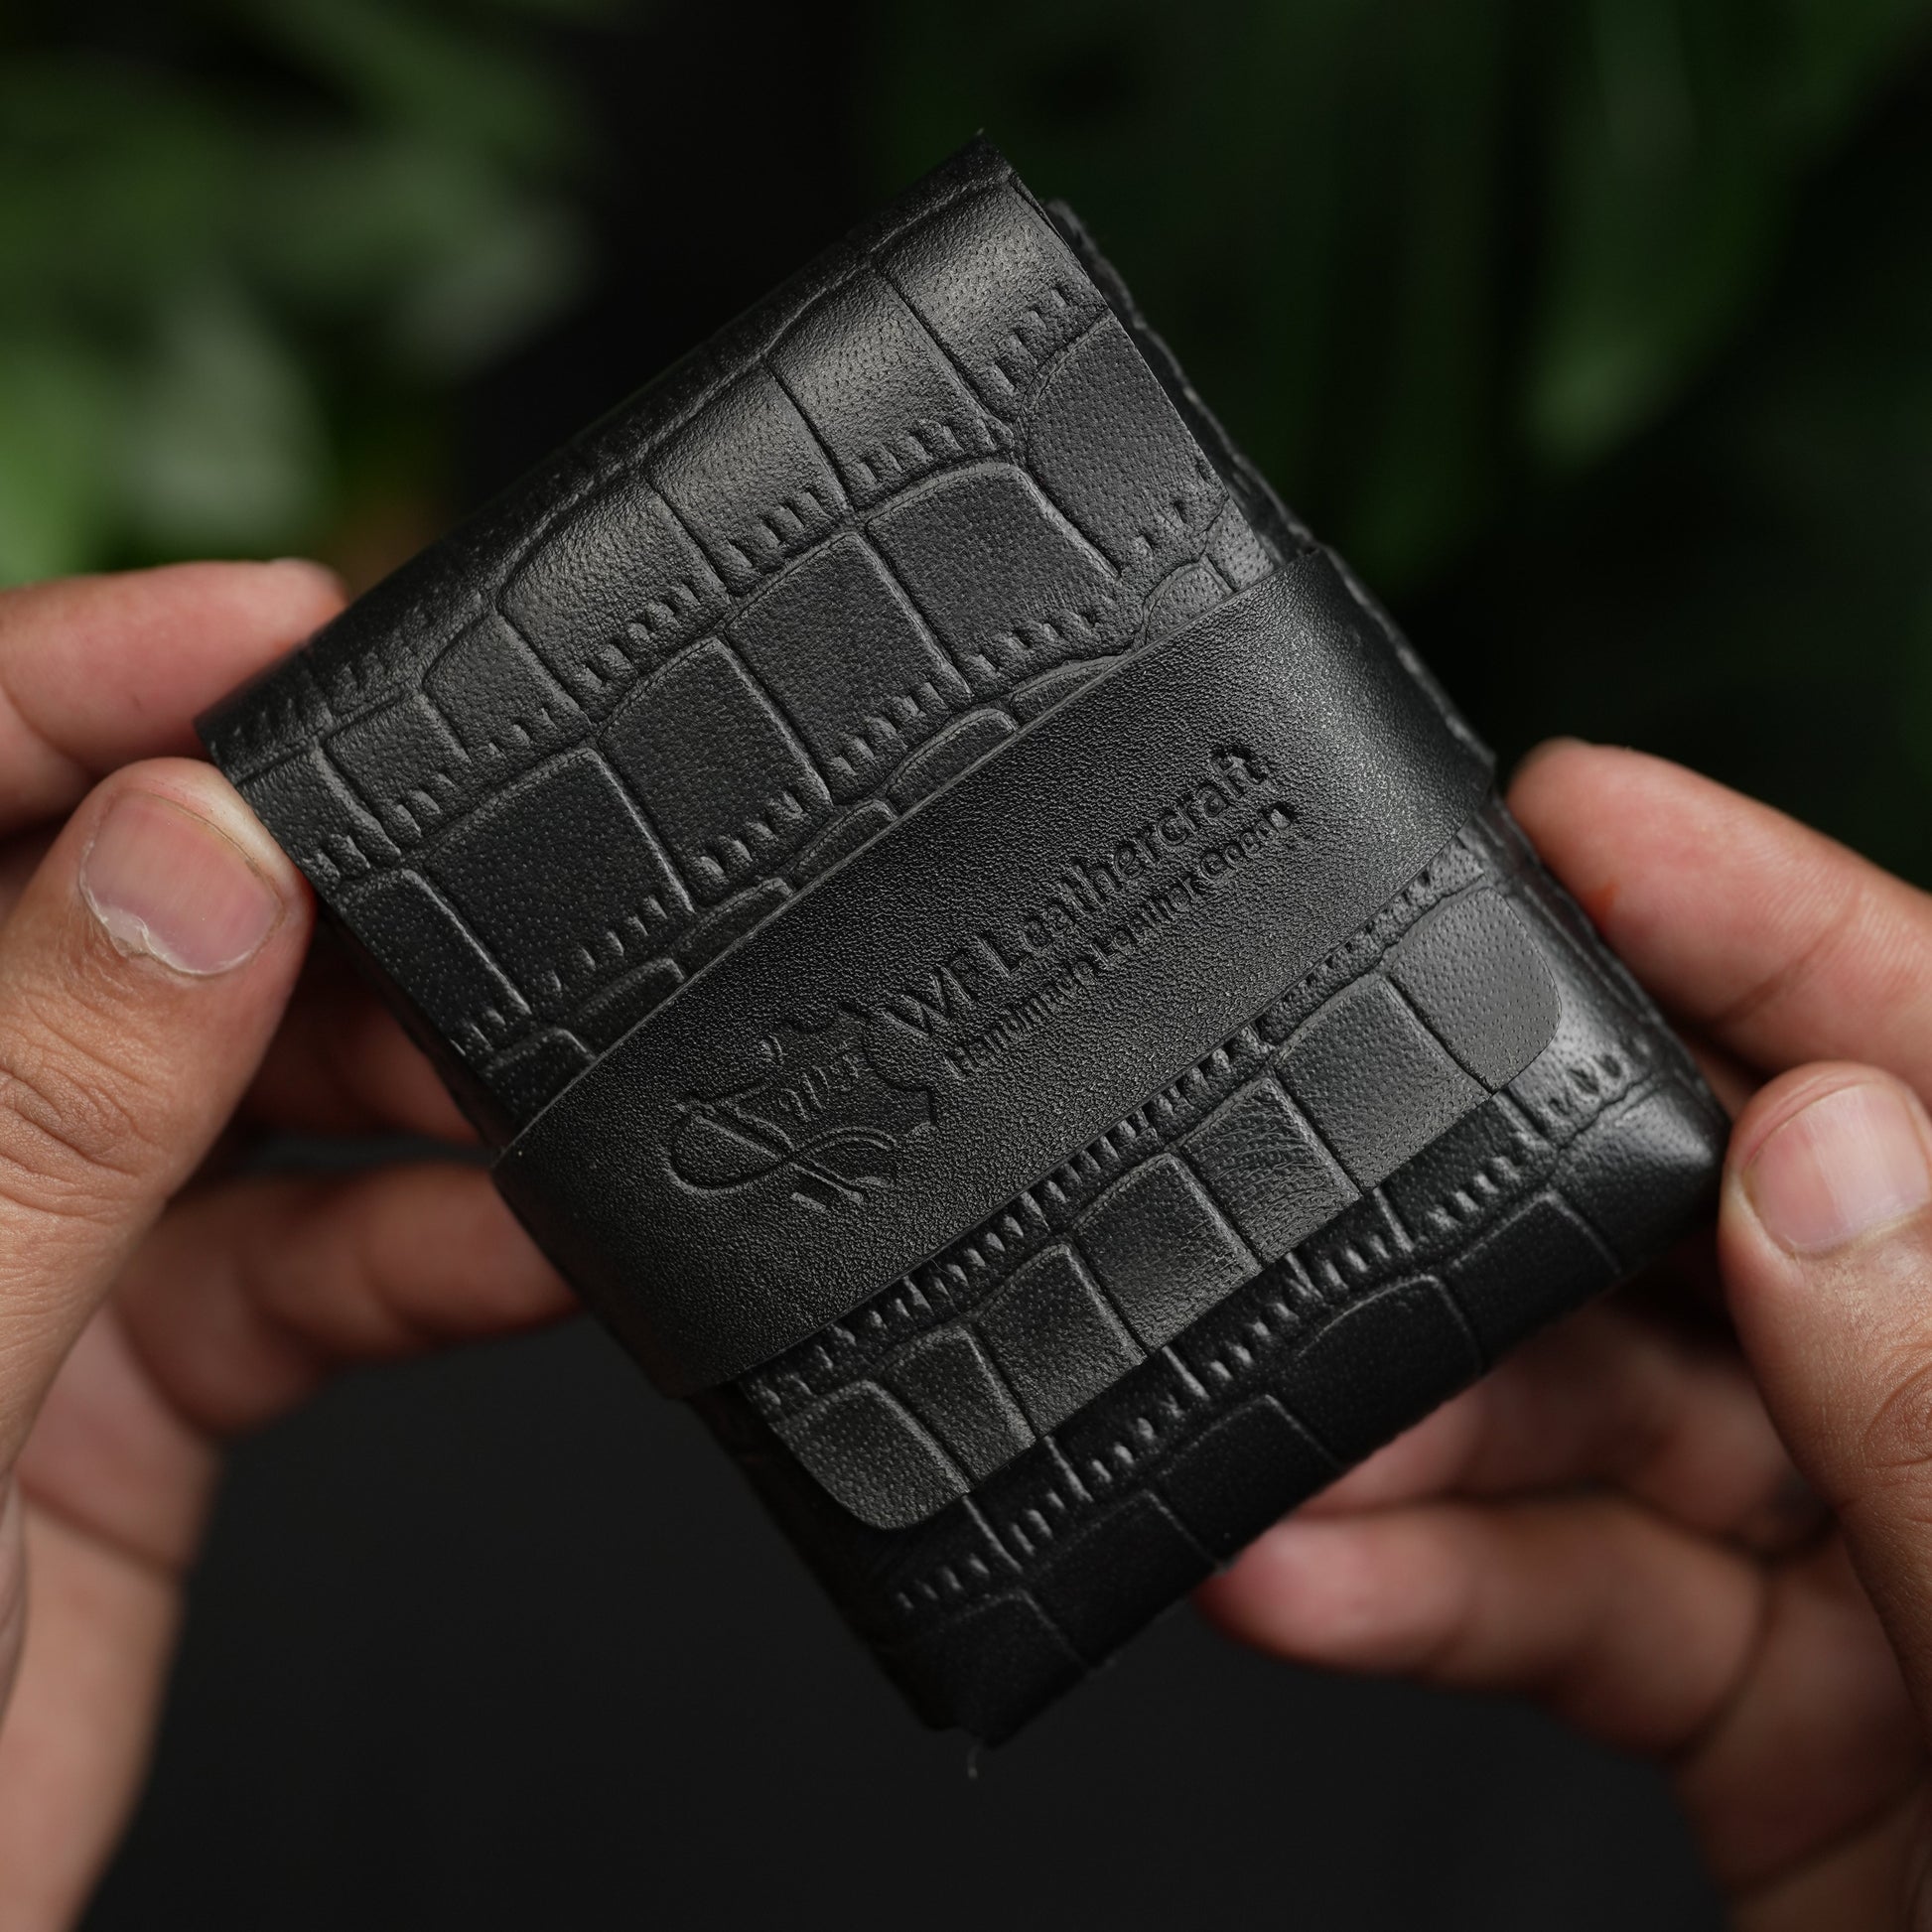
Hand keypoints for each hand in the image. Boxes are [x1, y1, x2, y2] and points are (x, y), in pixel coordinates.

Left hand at [0, 565, 569, 1930]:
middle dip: (331, 892)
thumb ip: (40, 1104)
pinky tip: (553, 1241)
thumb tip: (200, 860)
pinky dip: (456, 1248)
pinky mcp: (148, 1375)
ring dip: (429, 1085)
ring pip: (265, 1090)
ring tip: (554, 1073)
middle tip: (480, 878)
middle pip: (144, 918)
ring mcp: (37, 1248)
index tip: (294, 635)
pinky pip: (330, 1261)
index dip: (108, 680)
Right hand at [1202, 740, 1931, 1929]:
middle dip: (1514, 1210)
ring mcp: (1868, 1569)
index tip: (1583, 820)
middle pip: (1728, 1233)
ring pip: (1609, 1424)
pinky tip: (1300, 1570)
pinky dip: (1416, 1587)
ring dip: (1421, 1430)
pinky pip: (1564, 1600)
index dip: (1766, 922)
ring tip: (1281, 1426)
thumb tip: (1813, 1162)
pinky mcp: (1751, 1711)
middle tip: (1348, 1156)